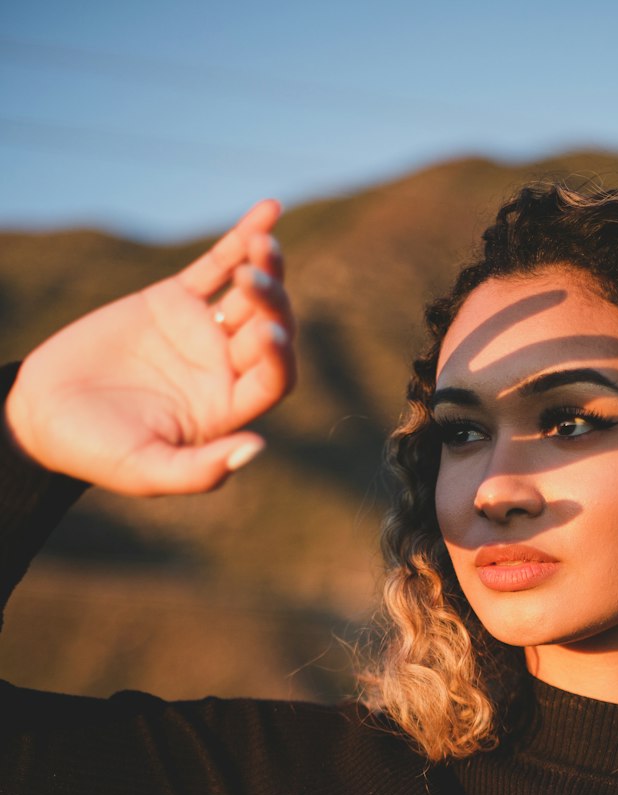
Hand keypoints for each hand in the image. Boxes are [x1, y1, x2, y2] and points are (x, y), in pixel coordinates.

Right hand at [4, 200, 296, 494]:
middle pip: (269, 330)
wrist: (44, 414)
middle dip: (272, 304)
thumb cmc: (96, 452)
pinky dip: (241, 238)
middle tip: (255, 282)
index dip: (280, 357)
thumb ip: (200, 470)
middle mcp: (223, 370)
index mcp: (227, 410)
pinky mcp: (173, 301)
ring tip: (267, 243)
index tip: (270, 333)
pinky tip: (270, 209)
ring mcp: (201, 332)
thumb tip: (257, 448)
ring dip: (266, 268)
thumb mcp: (147, 471)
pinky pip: (216, 264)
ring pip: (248, 295)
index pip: (275, 380)